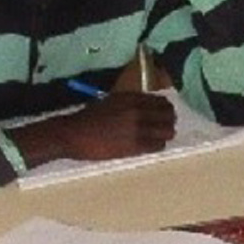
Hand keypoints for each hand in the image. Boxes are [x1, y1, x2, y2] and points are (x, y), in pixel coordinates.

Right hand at [13, 92, 177, 165]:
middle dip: (169, 121)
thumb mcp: (112, 101)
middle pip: (169, 115)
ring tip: (159, 137)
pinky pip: (157, 146)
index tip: (164, 114)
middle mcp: (138, 111)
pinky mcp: (135, 146)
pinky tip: (151, 146)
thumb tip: (148, 109)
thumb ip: (131, 103)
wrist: (74, 134)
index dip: (166, 109)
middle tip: (164, 127)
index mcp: (132, 98)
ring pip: (167, 132)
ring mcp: (138, 128)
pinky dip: (157, 146)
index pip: (161, 101)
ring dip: (165, 134)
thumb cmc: (89, 117)